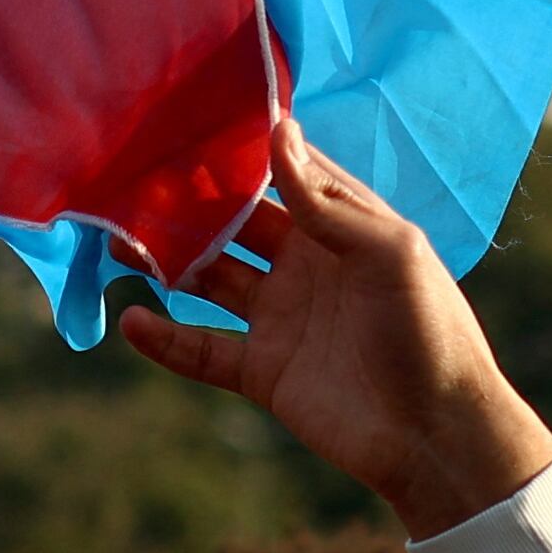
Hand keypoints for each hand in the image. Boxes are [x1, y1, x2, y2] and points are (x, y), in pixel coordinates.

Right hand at [112, 122, 551, 537]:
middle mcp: (307, 265)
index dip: (246, 149)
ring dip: (165, 260)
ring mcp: (283, 318)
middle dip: (190, 201)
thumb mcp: (390, 252)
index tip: (193, 117)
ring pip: (209, 278)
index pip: (286, 174)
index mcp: (343, 228)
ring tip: (114, 237)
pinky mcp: (265, 371)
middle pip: (236, 223)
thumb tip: (278, 133)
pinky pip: (203, 351)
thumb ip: (328, 203)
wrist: (437, 435)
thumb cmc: (431, 331)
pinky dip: (165, 339)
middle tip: (134, 175)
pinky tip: (130, 320)